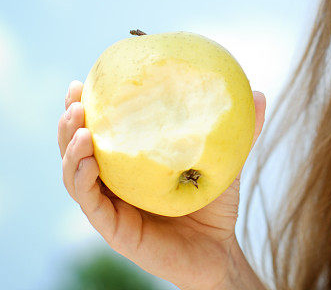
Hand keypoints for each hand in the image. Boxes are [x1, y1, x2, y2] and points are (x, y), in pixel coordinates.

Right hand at [58, 81, 265, 289]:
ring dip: (69, 147)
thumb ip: (241, 132)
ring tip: (78, 125)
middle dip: (70, 121)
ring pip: (74, 174)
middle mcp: (113, 182)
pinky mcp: (113, 229)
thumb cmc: (216, 203)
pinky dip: (81, 178)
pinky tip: (85, 160)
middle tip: (75, 97)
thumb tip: (261, 94)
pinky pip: (89, 202)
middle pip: (77, 148)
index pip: (101, 130)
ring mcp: (110, 206)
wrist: (219, 251)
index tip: (83, 80)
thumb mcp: (226, 161)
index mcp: (130, 163)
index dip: (87, 106)